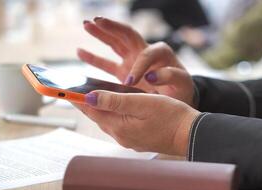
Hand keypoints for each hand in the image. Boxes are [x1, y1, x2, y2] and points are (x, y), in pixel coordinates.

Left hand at [75, 91, 199, 155]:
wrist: (190, 133)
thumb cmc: (171, 117)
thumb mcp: (142, 103)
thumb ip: (114, 101)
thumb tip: (90, 97)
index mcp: (120, 126)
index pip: (91, 110)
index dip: (76, 97)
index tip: (64, 88)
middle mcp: (121, 135)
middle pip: (96, 116)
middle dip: (85, 102)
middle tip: (74, 89)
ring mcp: (129, 138)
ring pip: (107, 119)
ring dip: (98, 107)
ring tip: (89, 95)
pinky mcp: (136, 137)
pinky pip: (117, 123)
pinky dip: (111, 112)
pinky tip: (113, 106)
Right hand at [78, 17, 194, 105]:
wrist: (178, 97)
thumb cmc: (181, 90)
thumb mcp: (182, 84)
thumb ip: (171, 77)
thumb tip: (153, 75)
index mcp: (161, 54)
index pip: (146, 54)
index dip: (139, 66)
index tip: (130, 82)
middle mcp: (145, 53)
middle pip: (127, 34)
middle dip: (112, 27)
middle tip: (97, 20)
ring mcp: (133, 60)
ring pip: (115, 43)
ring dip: (100, 34)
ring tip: (86, 25)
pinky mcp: (124, 71)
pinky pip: (107, 63)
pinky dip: (94, 58)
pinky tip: (80, 51)